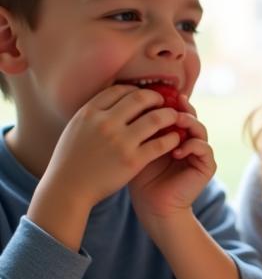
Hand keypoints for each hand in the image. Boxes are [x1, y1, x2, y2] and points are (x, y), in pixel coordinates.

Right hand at [44, 84, 183, 211]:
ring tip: (175, 118)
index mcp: (89, 112)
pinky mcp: (133, 160)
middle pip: (140, 98)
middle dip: (156, 97)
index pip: (119, 90)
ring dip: (169, 115)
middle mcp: (105, 123)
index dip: (136, 90)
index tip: (144, 95)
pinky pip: (161, 143)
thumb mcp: (76, 128)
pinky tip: (176, 138)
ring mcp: (120, 141)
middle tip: (163, 102)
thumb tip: (110, 103)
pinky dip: (172, 138)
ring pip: (155, 118)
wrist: (68, 188)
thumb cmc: (71, 160)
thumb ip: (93, 115)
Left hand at [130, 93, 214, 225]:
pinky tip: (176, 151)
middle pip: (190, 116)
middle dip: (181, 108)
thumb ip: (140, 127)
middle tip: (172, 103)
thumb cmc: (140, 178)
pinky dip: (191, 146)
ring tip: (175, 123)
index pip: (174, 111)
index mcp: (173, 134)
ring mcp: (199, 153)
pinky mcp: (207, 166)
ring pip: (200, 129)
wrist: (152, 206)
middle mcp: (189, 140)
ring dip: (188, 124)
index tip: (156, 94)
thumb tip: (132, 99)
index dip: (168, 102)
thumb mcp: (137, 147)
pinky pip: (204, 149)